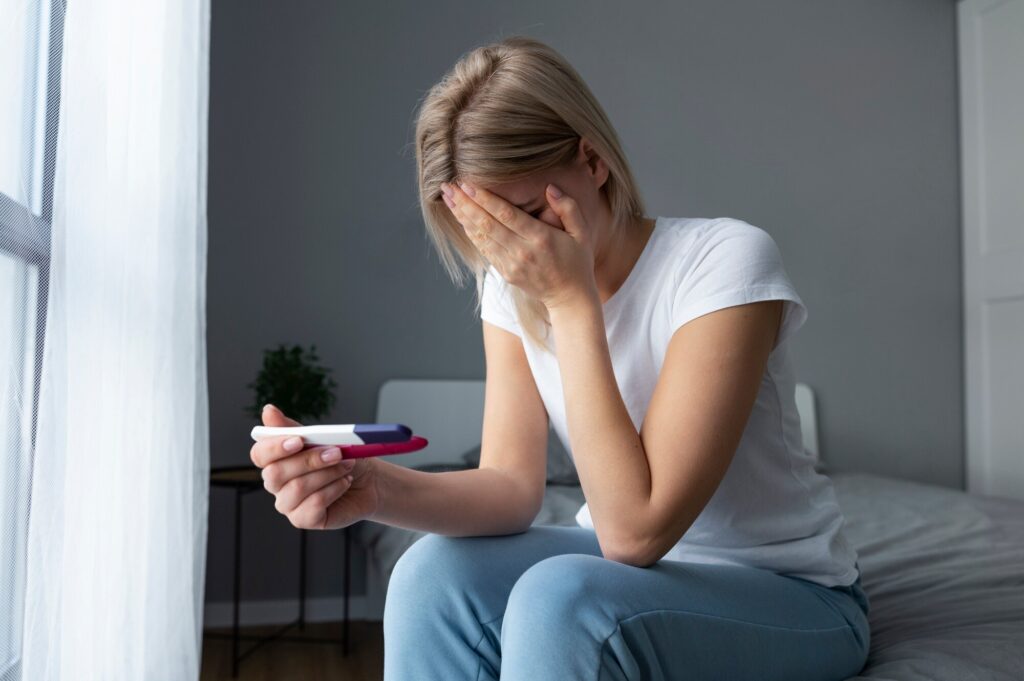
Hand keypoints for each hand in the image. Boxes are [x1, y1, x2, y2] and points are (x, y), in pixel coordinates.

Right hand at [249, 404, 378, 529]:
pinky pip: (313, 505)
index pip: (259, 454)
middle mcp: (276, 483)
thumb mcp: (322, 437)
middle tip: (337, 452)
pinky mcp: (304, 519)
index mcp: (275, 459)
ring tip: (347, 466)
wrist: (370, 480)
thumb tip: (268, 411)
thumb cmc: (343, 457)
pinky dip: (334, 490)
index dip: (275, 447)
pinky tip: (345, 482)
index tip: (299, 440)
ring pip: (296, 488)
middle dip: (309, 460)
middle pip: (275, 473)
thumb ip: (293, 428)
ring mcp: (288, 503)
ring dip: (327, 473)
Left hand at [441, 180, 597, 310]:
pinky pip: (484, 249)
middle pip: (487, 224)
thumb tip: (549, 188)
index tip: (467, 184)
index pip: (507, 215)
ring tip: (447, 198)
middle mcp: (522, 252)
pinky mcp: (505, 273)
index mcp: (541, 239)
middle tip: (448, 186)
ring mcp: (511, 265)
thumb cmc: (577, 261)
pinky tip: (461, 218)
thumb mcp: (581, 233)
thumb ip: (568, 208)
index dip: (484, 199)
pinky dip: (470, 233)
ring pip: (481, 237)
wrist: (569, 297)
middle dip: (465, 204)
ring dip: (462, 217)